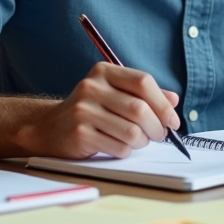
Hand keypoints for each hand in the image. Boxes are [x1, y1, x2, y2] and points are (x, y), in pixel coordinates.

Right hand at [18, 61, 179, 158]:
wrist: (50, 127)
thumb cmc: (90, 110)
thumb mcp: (114, 94)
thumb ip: (143, 94)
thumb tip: (173, 100)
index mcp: (103, 72)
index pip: (143, 82)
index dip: (163, 103)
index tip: (173, 120)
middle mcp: (91, 87)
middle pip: (139, 109)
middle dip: (157, 127)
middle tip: (159, 135)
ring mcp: (83, 111)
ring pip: (132, 131)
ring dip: (142, 141)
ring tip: (138, 141)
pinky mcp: (80, 134)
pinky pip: (118, 147)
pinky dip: (126, 151)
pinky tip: (119, 146)